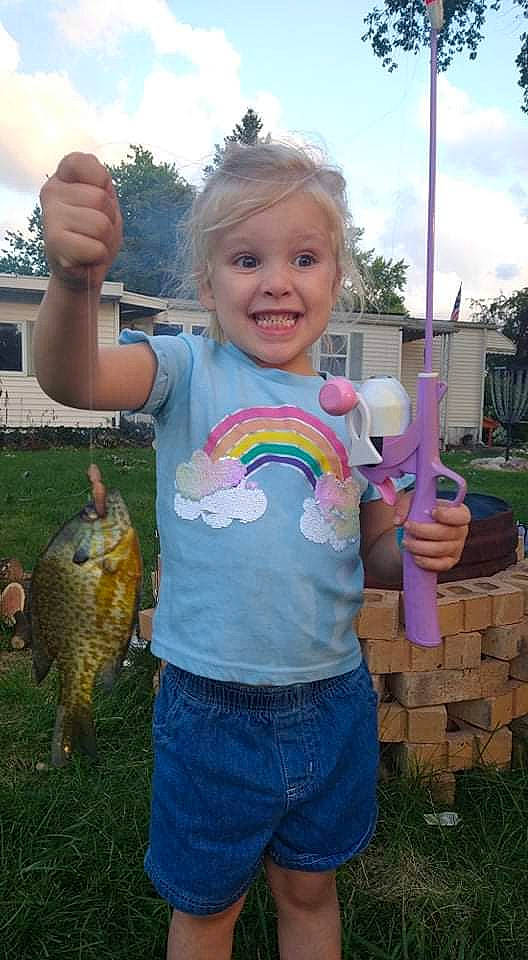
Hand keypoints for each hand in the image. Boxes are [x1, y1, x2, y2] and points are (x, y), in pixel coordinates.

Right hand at [40, 152, 121, 291]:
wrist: (82, 269)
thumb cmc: (94, 234)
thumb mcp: (105, 202)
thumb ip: (102, 185)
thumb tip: (101, 191)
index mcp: (63, 178)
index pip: (84, 162)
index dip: (102, 182)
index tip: (97, 200)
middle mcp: (51, 192)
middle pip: (101, 199)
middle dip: (109, 220)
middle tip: (95, 231)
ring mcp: (49, 217)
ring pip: (101, 225)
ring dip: (104, 241)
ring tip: (90, 244)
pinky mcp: (54, 243)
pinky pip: (96, 248)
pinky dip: (98, 257)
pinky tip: (84, 257)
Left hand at [395, 500, 470, 572]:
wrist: (423, 528)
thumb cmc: (423, 510)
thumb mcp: (414, 500)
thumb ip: (405, 505)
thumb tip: (398, 521)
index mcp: (460, 513)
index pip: (460, 516)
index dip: (447, 515)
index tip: (431, 512)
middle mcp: (461, 531)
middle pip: (445, 533)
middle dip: (422, 531)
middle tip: (406, 527)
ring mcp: (457, 547)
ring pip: (440, 550)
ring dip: (420, 547)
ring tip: (406, 542)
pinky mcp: (450, 561)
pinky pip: (441, 565)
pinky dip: (426, 562)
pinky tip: (415, 556)